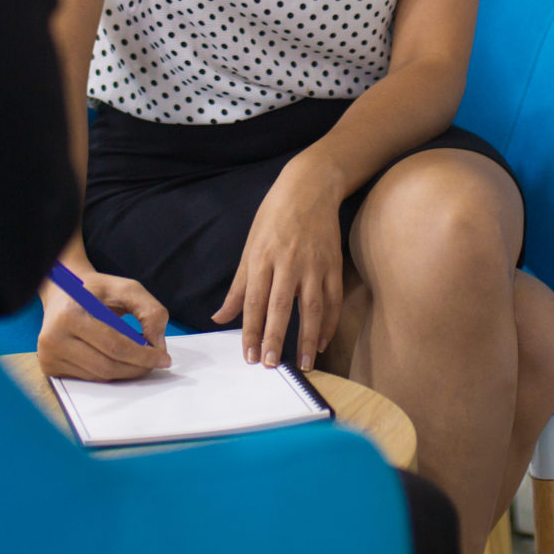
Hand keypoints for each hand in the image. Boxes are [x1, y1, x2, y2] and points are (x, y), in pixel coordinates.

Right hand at [37, 266, 171, 380]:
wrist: (61, 291)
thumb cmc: (95, 290)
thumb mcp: (126, 288)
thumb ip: (150, 310)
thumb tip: (158, 345)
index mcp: (70, 314)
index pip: (115, 345)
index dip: (144, 356)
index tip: (164, 358)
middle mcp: (53, 337)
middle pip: (107, 366)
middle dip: (137, 368)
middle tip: (155, 363)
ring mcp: (48, 355)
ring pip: (99, 377)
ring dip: (125, 372)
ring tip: (138, 359)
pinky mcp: (49, 366)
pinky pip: (89, 379)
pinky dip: (108, 374)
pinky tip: (116, 360)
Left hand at [214, 153, 347, 366]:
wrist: (309, 187)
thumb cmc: (273, 217)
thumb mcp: (249, 247)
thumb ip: (238, 287)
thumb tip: (219, 318)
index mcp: (262, 257)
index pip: (254, 301)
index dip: (250, 330)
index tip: (248, 356)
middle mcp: (288, 262)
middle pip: (280, 307)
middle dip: (275, 338)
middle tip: (270, 365)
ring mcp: (314, 264)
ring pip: (311, 307)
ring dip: (306, 337)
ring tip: (302, 364)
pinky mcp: (333, 264)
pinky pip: (332, 299)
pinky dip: (328, 322)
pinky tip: (321, 341)